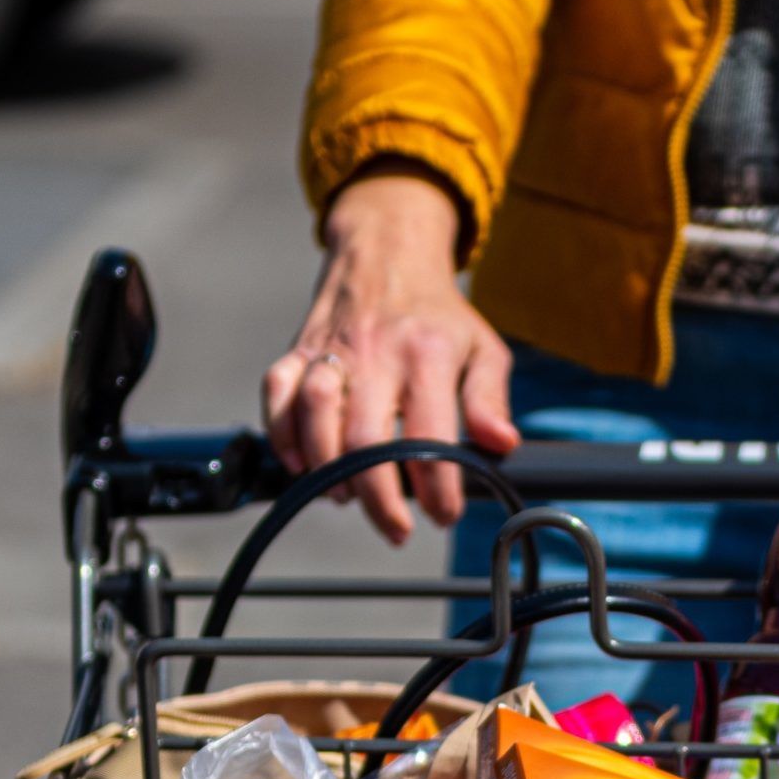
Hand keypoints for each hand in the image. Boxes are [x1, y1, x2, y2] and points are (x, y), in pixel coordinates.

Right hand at [262, 166, 523, 544]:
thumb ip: (489, 399)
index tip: (444, 514)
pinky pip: (277, 393)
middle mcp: (376, 353)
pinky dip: (281, 434)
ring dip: (326, 471)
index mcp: (427, 355)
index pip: (429, 437)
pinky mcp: (298, 348)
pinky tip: (300, 464)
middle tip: (397, 528)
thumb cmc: (437, 313)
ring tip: (347, 499)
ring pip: (315, 417)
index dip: (437, 489)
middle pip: (365, 441)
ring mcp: (332, 349)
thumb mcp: (481, 348)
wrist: (386, 249)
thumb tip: (501, 444)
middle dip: (380, 498)